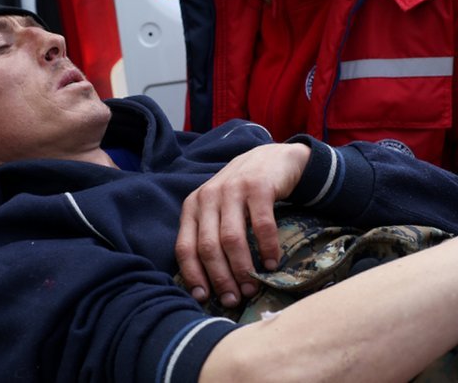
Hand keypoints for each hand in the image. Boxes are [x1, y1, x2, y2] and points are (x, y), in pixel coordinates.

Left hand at [176, 143, 310, 306]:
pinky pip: (261, 225)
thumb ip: (208, 235)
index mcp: (193, 206)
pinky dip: (267, 248)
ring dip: (242, 269)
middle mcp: (209, 197)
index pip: (184, 247)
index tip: (203, 298)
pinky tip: (272, 264)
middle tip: (234, 299)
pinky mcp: (258, 186)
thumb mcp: (217, 209)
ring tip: (252, 287)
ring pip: (232, 239)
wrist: (272, 159)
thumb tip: (204, 285)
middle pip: (208, 247)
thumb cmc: (242, 192)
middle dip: (220, 279)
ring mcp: (233, 189)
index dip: (193, 275)